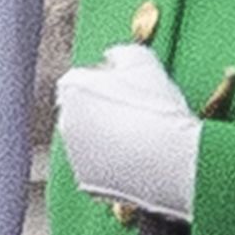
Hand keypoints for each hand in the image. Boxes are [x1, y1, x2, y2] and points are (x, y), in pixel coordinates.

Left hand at [55, 42, 200, 221]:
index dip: (112, 81)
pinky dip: (116, 162)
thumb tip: (113, 57)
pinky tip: (143, 157)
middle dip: (106, 108)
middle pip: (85, 109)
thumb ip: (121, 53)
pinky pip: (101, 166)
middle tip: (141, 111)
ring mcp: (74, 154)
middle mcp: (65, 121)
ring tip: (146, 135)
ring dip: (111, 136)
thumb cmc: (157, 107)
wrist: (169, 160)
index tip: (135, 87)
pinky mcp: (87, 182)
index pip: (86, 78)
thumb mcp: (143, 61)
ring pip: (92, 139)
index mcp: (72, 87)